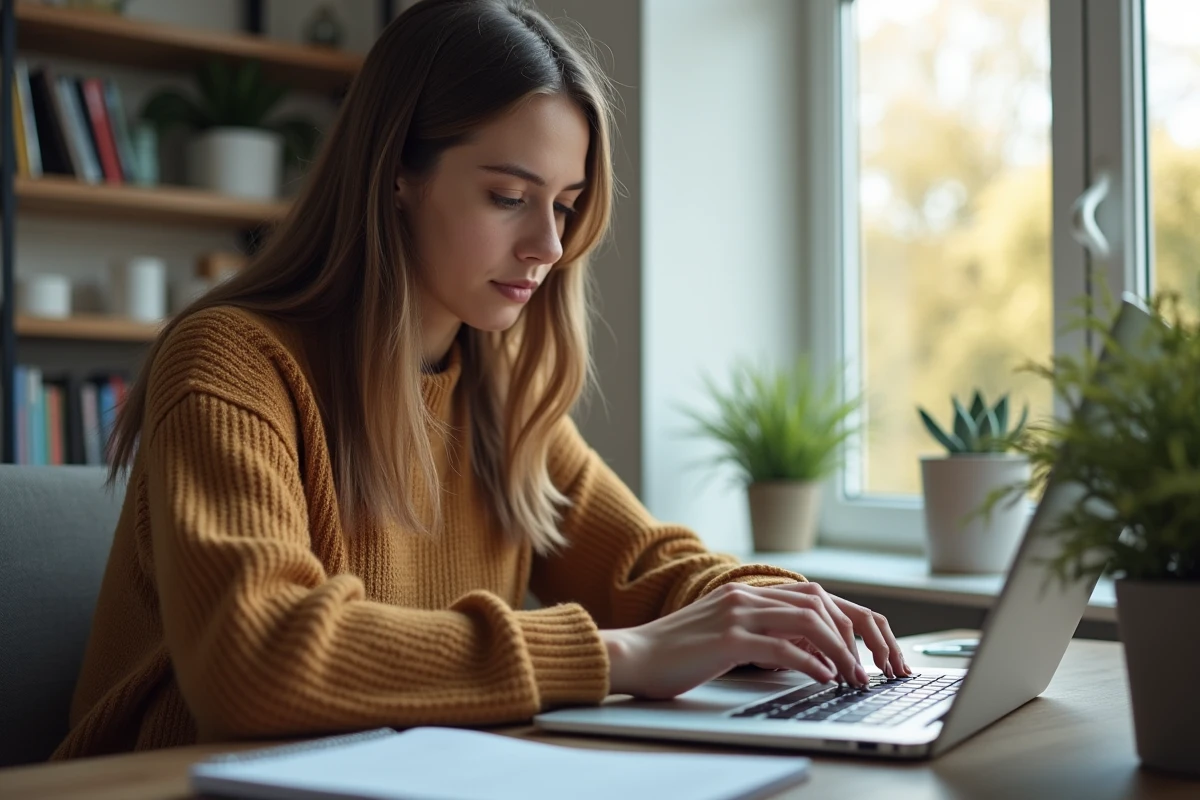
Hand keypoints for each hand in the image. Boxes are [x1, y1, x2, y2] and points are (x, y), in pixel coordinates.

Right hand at [599, 582, 910, 699]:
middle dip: (852, 634)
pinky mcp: (728, 639)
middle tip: (867, 666)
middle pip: (819, 602)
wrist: (631, 655)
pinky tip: (824, 679)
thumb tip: (806, 654)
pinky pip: (784, 647)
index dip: (844, 620)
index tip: (862, 649)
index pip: (812, 594)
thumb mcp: (724, 635)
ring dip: (840, 651)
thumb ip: (761, 634)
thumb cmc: (673, 653)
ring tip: (852, 676)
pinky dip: (812, 663)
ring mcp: (737, 614)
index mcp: (746, 592)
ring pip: (809, 621)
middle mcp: (745, 595)